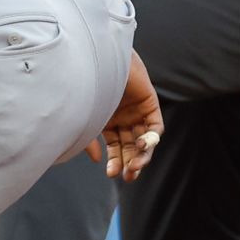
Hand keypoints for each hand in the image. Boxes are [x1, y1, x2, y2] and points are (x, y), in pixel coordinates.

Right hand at [84, 51, 163, 180]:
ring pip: (143, 140)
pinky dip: (151, 138)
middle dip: (129, 162)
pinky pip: (155, 127)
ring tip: (135, 167)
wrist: (96, 62)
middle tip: (128, 176)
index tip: (110, 174)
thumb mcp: (85, 121)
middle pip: (130, 146)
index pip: (115, 147)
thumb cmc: (84, 89)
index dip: (114, 162)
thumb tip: (98, 161)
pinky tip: (140, 145)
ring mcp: (136, 111)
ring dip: (141, 155)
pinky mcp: (150, 104)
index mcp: (106, 121)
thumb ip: (89, 141)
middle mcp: (122, 118)